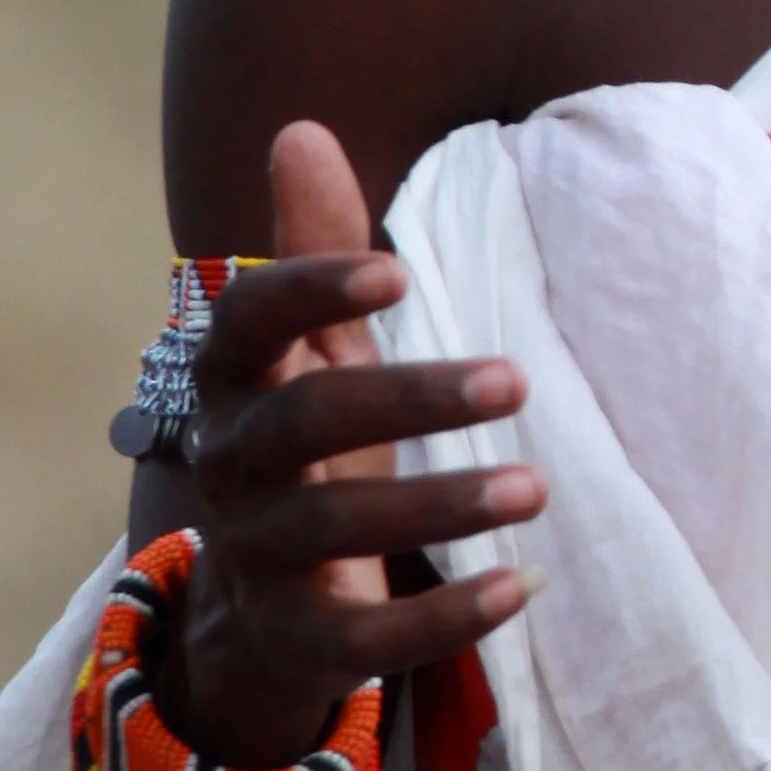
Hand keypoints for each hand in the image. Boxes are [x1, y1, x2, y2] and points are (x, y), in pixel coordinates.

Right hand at [157, 120, 545, 770]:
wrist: (260, 610)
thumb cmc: (310, 442)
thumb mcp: (317, 348)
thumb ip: (313, 245)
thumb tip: (300, 129)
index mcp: (234, 380)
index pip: (249, 321)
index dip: (313, 290)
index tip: (399, 270)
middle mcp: (231, 464)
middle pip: (305, 422)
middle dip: (410, 397)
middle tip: (518, 380)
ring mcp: (256, 558)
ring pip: (335, 530)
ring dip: (439, 504)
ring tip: (539, 486)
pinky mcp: (299, 641)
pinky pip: (364, 640)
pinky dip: (444, 617)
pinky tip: (524, 586)